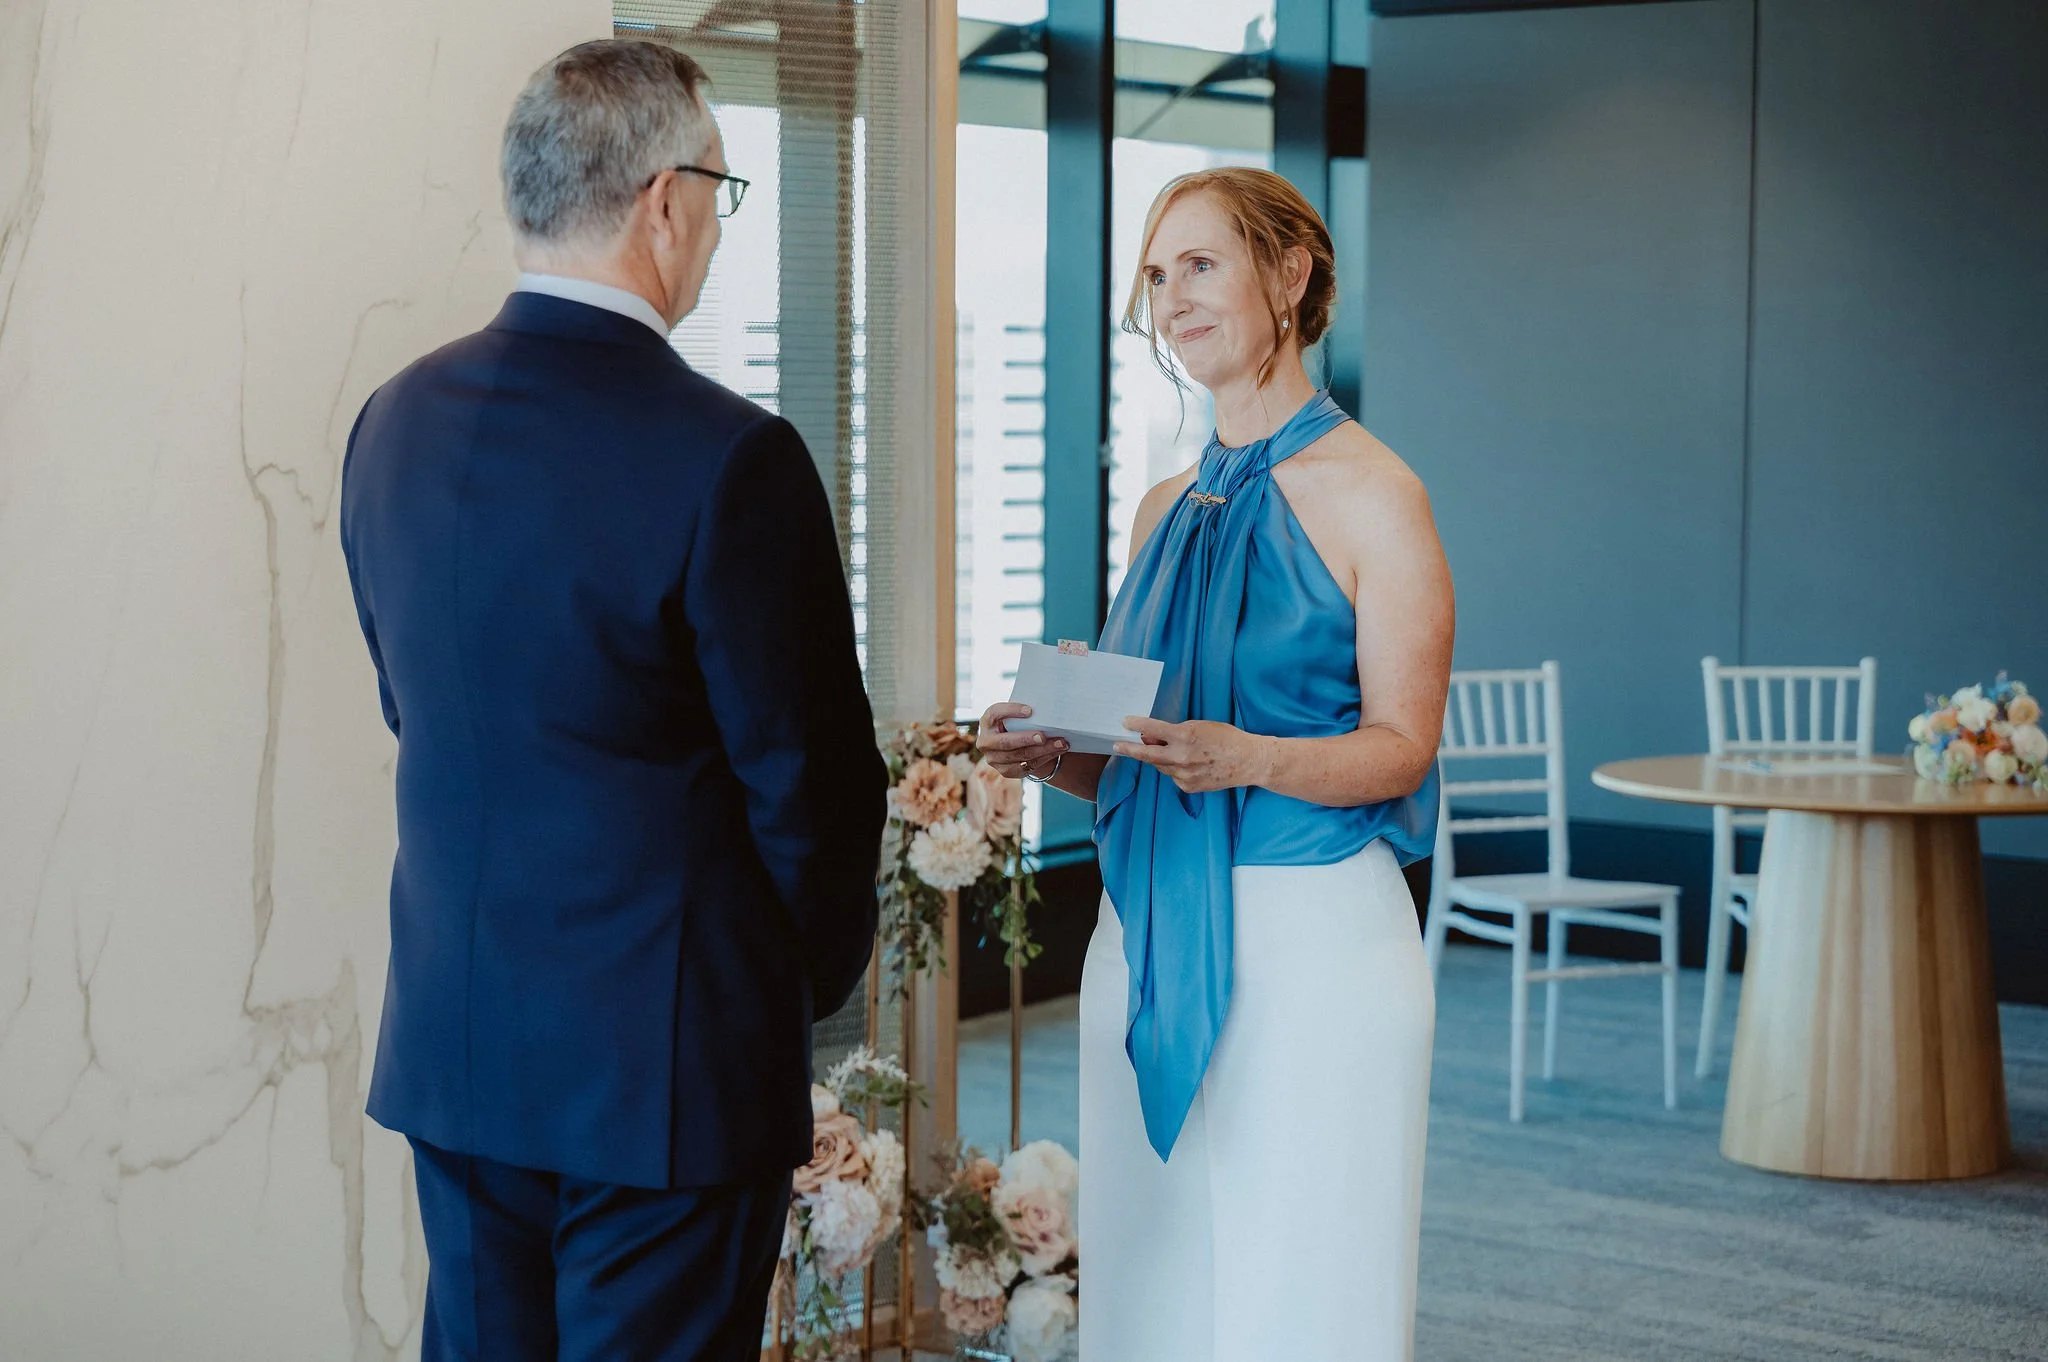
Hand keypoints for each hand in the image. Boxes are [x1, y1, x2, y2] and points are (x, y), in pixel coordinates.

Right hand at [977, 702, 1068, 779]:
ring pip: (1020, 756)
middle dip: (1026, 739)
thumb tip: (1047, 706)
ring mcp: (994, 759)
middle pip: (1006, 742)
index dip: (1011, 711)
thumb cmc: (1017, 723)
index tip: (1030, 710)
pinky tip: (1057, 751)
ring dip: (1043, 750)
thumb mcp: (1015, 715)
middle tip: (1044, 736)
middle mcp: (986, 742)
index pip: (995, 713)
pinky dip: (1045, 758)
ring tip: (1061, 743)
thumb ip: (1025, 711)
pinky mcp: (1006, 771)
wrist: (1014, 744)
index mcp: (987, 721)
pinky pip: (1027, 766)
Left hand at [1113, 717, 1271, 793]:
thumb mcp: (1200, 726)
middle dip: (1130, 749)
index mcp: (1185, 736)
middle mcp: (1181, 757)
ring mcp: (1184, 774)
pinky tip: (1192, 764)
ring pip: (1161, 766)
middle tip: (1117, 745)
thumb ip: (1176, 732)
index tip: (1125, 722)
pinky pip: (1174, 776)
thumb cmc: (1226, 739)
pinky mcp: (1188, 786)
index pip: (1152, 729)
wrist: (1248, 761)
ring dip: (1161, 758)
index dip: (1136, 725)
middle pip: (1147, 755)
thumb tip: (1153, 736)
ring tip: (1176, 751)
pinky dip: (1176, 769)